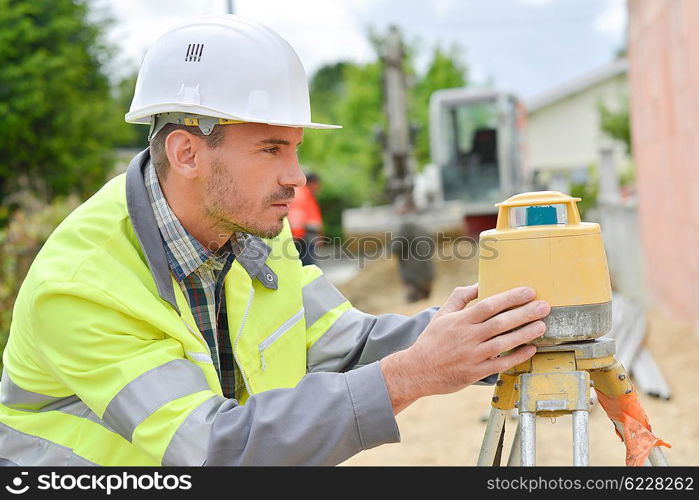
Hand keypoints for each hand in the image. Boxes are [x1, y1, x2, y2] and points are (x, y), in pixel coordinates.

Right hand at [380, 284, 549, 413]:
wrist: (417, 370)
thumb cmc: (431, 340)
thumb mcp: (442, 314)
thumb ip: (460, 297)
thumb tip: (478, 284)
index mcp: (460, 320)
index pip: (489, 305)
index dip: (510, 298)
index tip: (528, 292)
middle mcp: (468, 337)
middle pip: (501, 323)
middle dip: (525, 313)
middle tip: (544, 306)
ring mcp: (473, 355)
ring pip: (504, 343)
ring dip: (525, 334)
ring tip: (542, 325)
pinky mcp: (476, 372)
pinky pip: (502, 363)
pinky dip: (517, 356)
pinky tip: (531, 349)